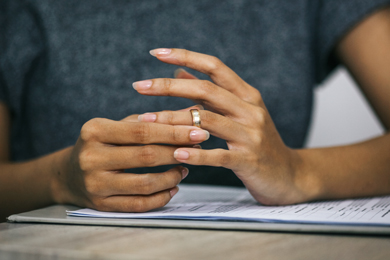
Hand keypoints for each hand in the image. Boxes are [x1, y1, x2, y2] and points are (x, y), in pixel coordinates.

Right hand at [52, 114, 209, 211]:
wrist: (69, 174)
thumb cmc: (102, 144)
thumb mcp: (118, 126)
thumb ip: (153, 119)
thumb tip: (193, 110)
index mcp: (95, 131)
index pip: (142, 131)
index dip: (174, 132)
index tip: (199, 131)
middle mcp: (92, 157)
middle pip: (146, 156)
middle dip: (178, 151)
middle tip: (199, 147)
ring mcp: (95, 184)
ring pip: (144, 183)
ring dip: (172, 176)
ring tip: (186, 168)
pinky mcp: (101, 205)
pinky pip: (138, 204)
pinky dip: (161, 197)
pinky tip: (174, 187)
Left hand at [134, 48, 310, 204]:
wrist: (289, 175)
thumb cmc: (258, 143)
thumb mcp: (240, 113)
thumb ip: (211, 94)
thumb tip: (181, 73)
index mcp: (247, 95)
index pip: (214, 66)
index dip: (186, 56)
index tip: (157, 52)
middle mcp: (250, 110)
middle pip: (206, 90)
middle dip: (169, 86)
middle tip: (139, 86)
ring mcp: (251, 135)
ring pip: (207, 121)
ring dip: (173, 120)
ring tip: (146, 122)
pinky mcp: (249, 160)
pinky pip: (218, 155)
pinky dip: (195, 154)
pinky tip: (175, 154)